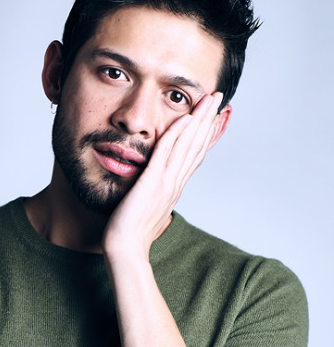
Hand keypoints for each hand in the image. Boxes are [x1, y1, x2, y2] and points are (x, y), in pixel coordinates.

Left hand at [103, 92, 224, 259]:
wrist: (125, 248)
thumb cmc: (130, 232)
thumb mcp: (146, 208)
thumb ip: (152, 194)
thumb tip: (153, 190)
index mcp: (174, 188)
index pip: (195, 156)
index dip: (207, 135)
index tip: (215, 117)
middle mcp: (175, 183)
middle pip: (197, 145)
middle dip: (209, 120)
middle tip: (220, 98)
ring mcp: (166, 183)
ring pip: (188, 145)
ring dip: (200, 120)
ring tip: (211, 99)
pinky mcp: (152, 183)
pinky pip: (166, 153)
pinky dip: (177, 134)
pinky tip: (185, 118)